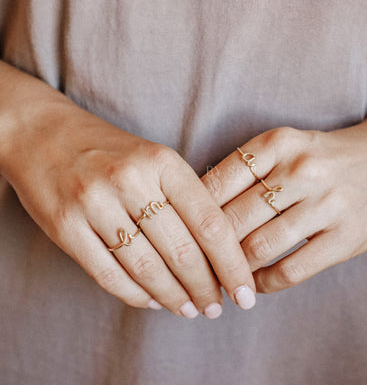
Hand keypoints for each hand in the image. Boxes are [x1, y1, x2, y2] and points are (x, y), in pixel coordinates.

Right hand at [0, 62, 255, 317]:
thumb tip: (216, 254)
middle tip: (217, 308)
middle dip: (205, 288)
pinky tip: (153, 301)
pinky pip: (108, 275)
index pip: (210, 223)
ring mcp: (94, 203)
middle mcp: (130, 181)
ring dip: (173, 297)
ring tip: (190, 310)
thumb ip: (184, 199)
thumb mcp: (155, 159)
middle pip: (181, 251)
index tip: (245, 291)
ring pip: (146, 268)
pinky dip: (135, 296)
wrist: (45, 134)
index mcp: (162, 162)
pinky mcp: (65, 226)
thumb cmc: (111, 151)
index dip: (232, 263)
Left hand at [202, 92, 366, 293]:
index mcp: (277, 144)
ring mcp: (325, 205)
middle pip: (233, 220)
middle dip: (206, 248)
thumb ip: (244, 170)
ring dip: (232, 269)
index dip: (192, 214)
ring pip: (259, 248)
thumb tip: (198, 205)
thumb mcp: (284, 146)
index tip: (180, 233)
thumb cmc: (323, 157)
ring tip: (220, 278)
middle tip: (192, 264)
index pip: (217, 184)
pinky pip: (291, 270)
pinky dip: (265, 282)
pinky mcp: (346, 238)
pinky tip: (254, 283)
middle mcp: (300, 171)